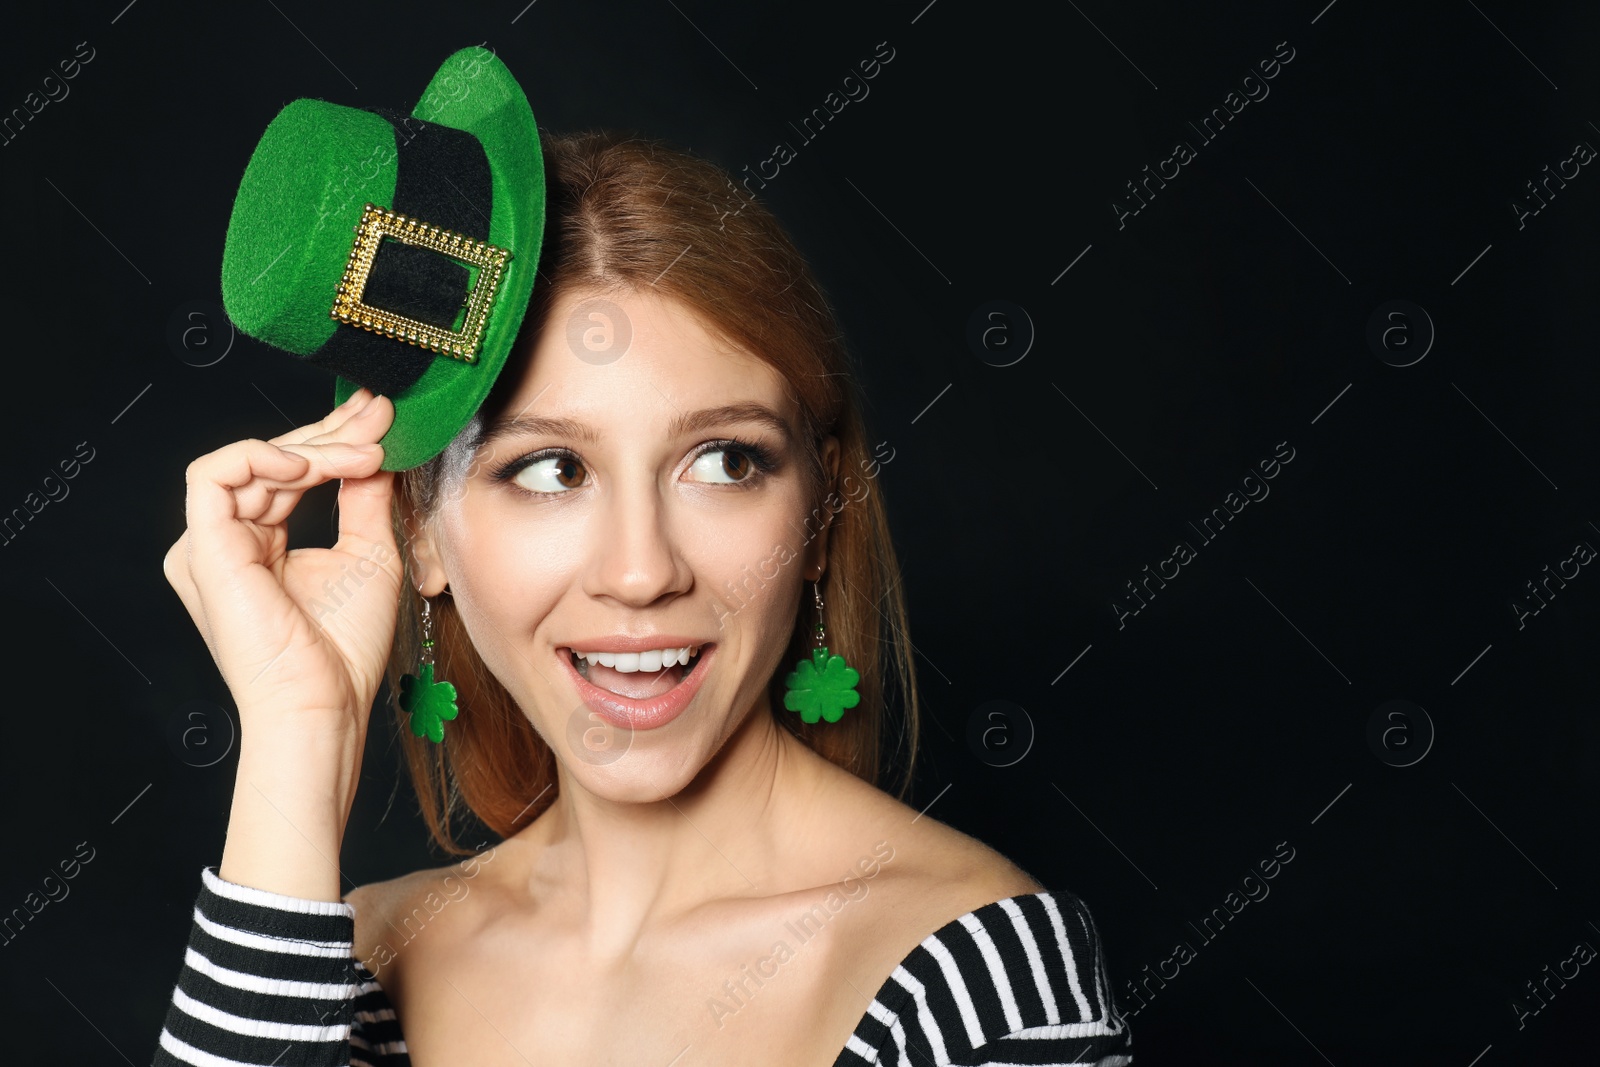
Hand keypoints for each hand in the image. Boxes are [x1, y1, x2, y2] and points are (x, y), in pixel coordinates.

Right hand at [163, 387, 402, 750]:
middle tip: (380, 417)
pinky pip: (215, 475)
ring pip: (251, 461)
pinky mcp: (201, 548)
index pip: (289, 471)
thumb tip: (375, 445)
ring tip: (365, 454)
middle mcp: (226, 540)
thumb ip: (365, 496)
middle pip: (272, 460)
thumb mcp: (368, 552)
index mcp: (257, 543)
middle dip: (330, 432)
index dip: (333, 437)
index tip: (381, 418)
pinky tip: (312, 466)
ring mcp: (208, 544)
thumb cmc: (344, 649)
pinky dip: (263, 458)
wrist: (323, 702)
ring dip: (314, 448)